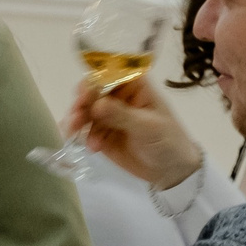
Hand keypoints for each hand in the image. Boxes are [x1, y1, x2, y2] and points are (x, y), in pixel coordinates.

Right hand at [64, 74, 202, 190]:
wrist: (172, 171)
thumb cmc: (168, 141)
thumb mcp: (149, 127)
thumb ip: (122, 115)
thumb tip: (97, 104)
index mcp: (134, 86)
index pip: (110, 75)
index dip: (94, 81)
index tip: (83, 95)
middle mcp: (118, 96)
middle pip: (92, 91)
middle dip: (81, 103)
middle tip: (74, 117)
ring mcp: (108, 115)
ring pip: (85, 110)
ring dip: (77, 119)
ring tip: (73, 132)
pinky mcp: (101, 133)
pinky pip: (85, 129)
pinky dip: (81, 134)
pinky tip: (88, 145)